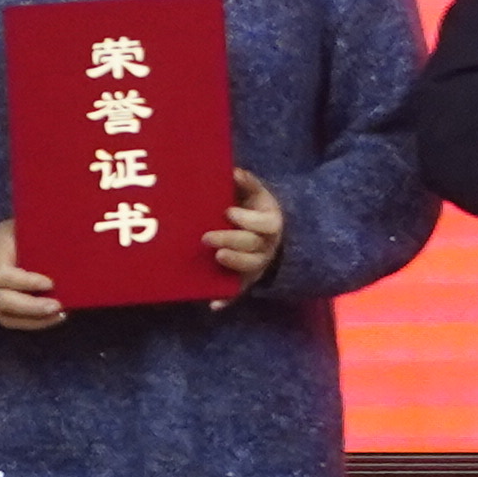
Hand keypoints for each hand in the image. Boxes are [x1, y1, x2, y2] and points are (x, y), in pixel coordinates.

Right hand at [0, 219, 63, 331]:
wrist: (1, 236)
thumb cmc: (23, 227)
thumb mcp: (30, 223)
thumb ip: (46, 232)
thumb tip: (78, 236)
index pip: (3, 274)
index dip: (27, 283)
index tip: (51, 283)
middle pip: (2, 300)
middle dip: (32, 307)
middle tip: (59, 306)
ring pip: (5, 316)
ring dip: (35, 319)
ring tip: (60, 314)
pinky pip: (9, 320)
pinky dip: (32, 322)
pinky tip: (53, 318)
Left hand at [209, 167, 285, 291]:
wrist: (270, 235)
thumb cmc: (257, 211)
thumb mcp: (258, 195)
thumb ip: (248, 184)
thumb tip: (234, 171)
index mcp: (271, 223)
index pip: (264, 224)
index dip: (247, 219)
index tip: (227, 211)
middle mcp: (267, 246)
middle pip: (252, 246)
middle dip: (230, 241)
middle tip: (206, 237)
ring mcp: (258, 265)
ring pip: (249, 268)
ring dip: (233, 263)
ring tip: (216, 257)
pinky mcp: (247, 280)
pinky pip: (239, 292)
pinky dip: (227, 299)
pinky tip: (213, 305)